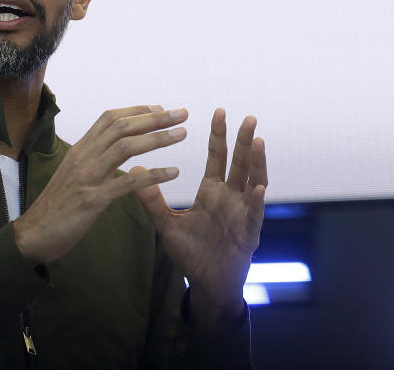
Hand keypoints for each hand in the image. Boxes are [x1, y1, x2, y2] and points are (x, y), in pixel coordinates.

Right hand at [13, 105, 187, 265]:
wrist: (33, 233)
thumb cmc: (56, 207)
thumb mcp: (72, 175)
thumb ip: (91, 161)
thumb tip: (110, 150)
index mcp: (79, 150)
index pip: (109, 118)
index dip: (136, 110)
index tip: (160, 109)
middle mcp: (83, 157)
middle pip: (122, 127)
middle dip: (155, 118)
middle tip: (181, 113)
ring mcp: (87, 177)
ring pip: (126, 147)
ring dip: (158, 138)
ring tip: (183, 135)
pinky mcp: (93, 199)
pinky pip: (128, 182)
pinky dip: (154, 175)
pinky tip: (174, 173)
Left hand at [132, 108, 267, 329]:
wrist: (207, 283)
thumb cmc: (191, 252)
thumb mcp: (167, 223)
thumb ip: (152, 199)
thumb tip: (134, 169)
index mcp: (212, 192)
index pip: (217, 157)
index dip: (218, 136)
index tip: (219, 111)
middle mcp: (230, 198)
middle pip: (239, 164)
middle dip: (244, 141)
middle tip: (249, 117)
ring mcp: (242, 214)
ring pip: (253, 183)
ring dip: (257, 163)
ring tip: (258, 141)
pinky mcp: (248, 233)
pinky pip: (253, 215)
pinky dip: (255, 201)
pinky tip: (257, 187)